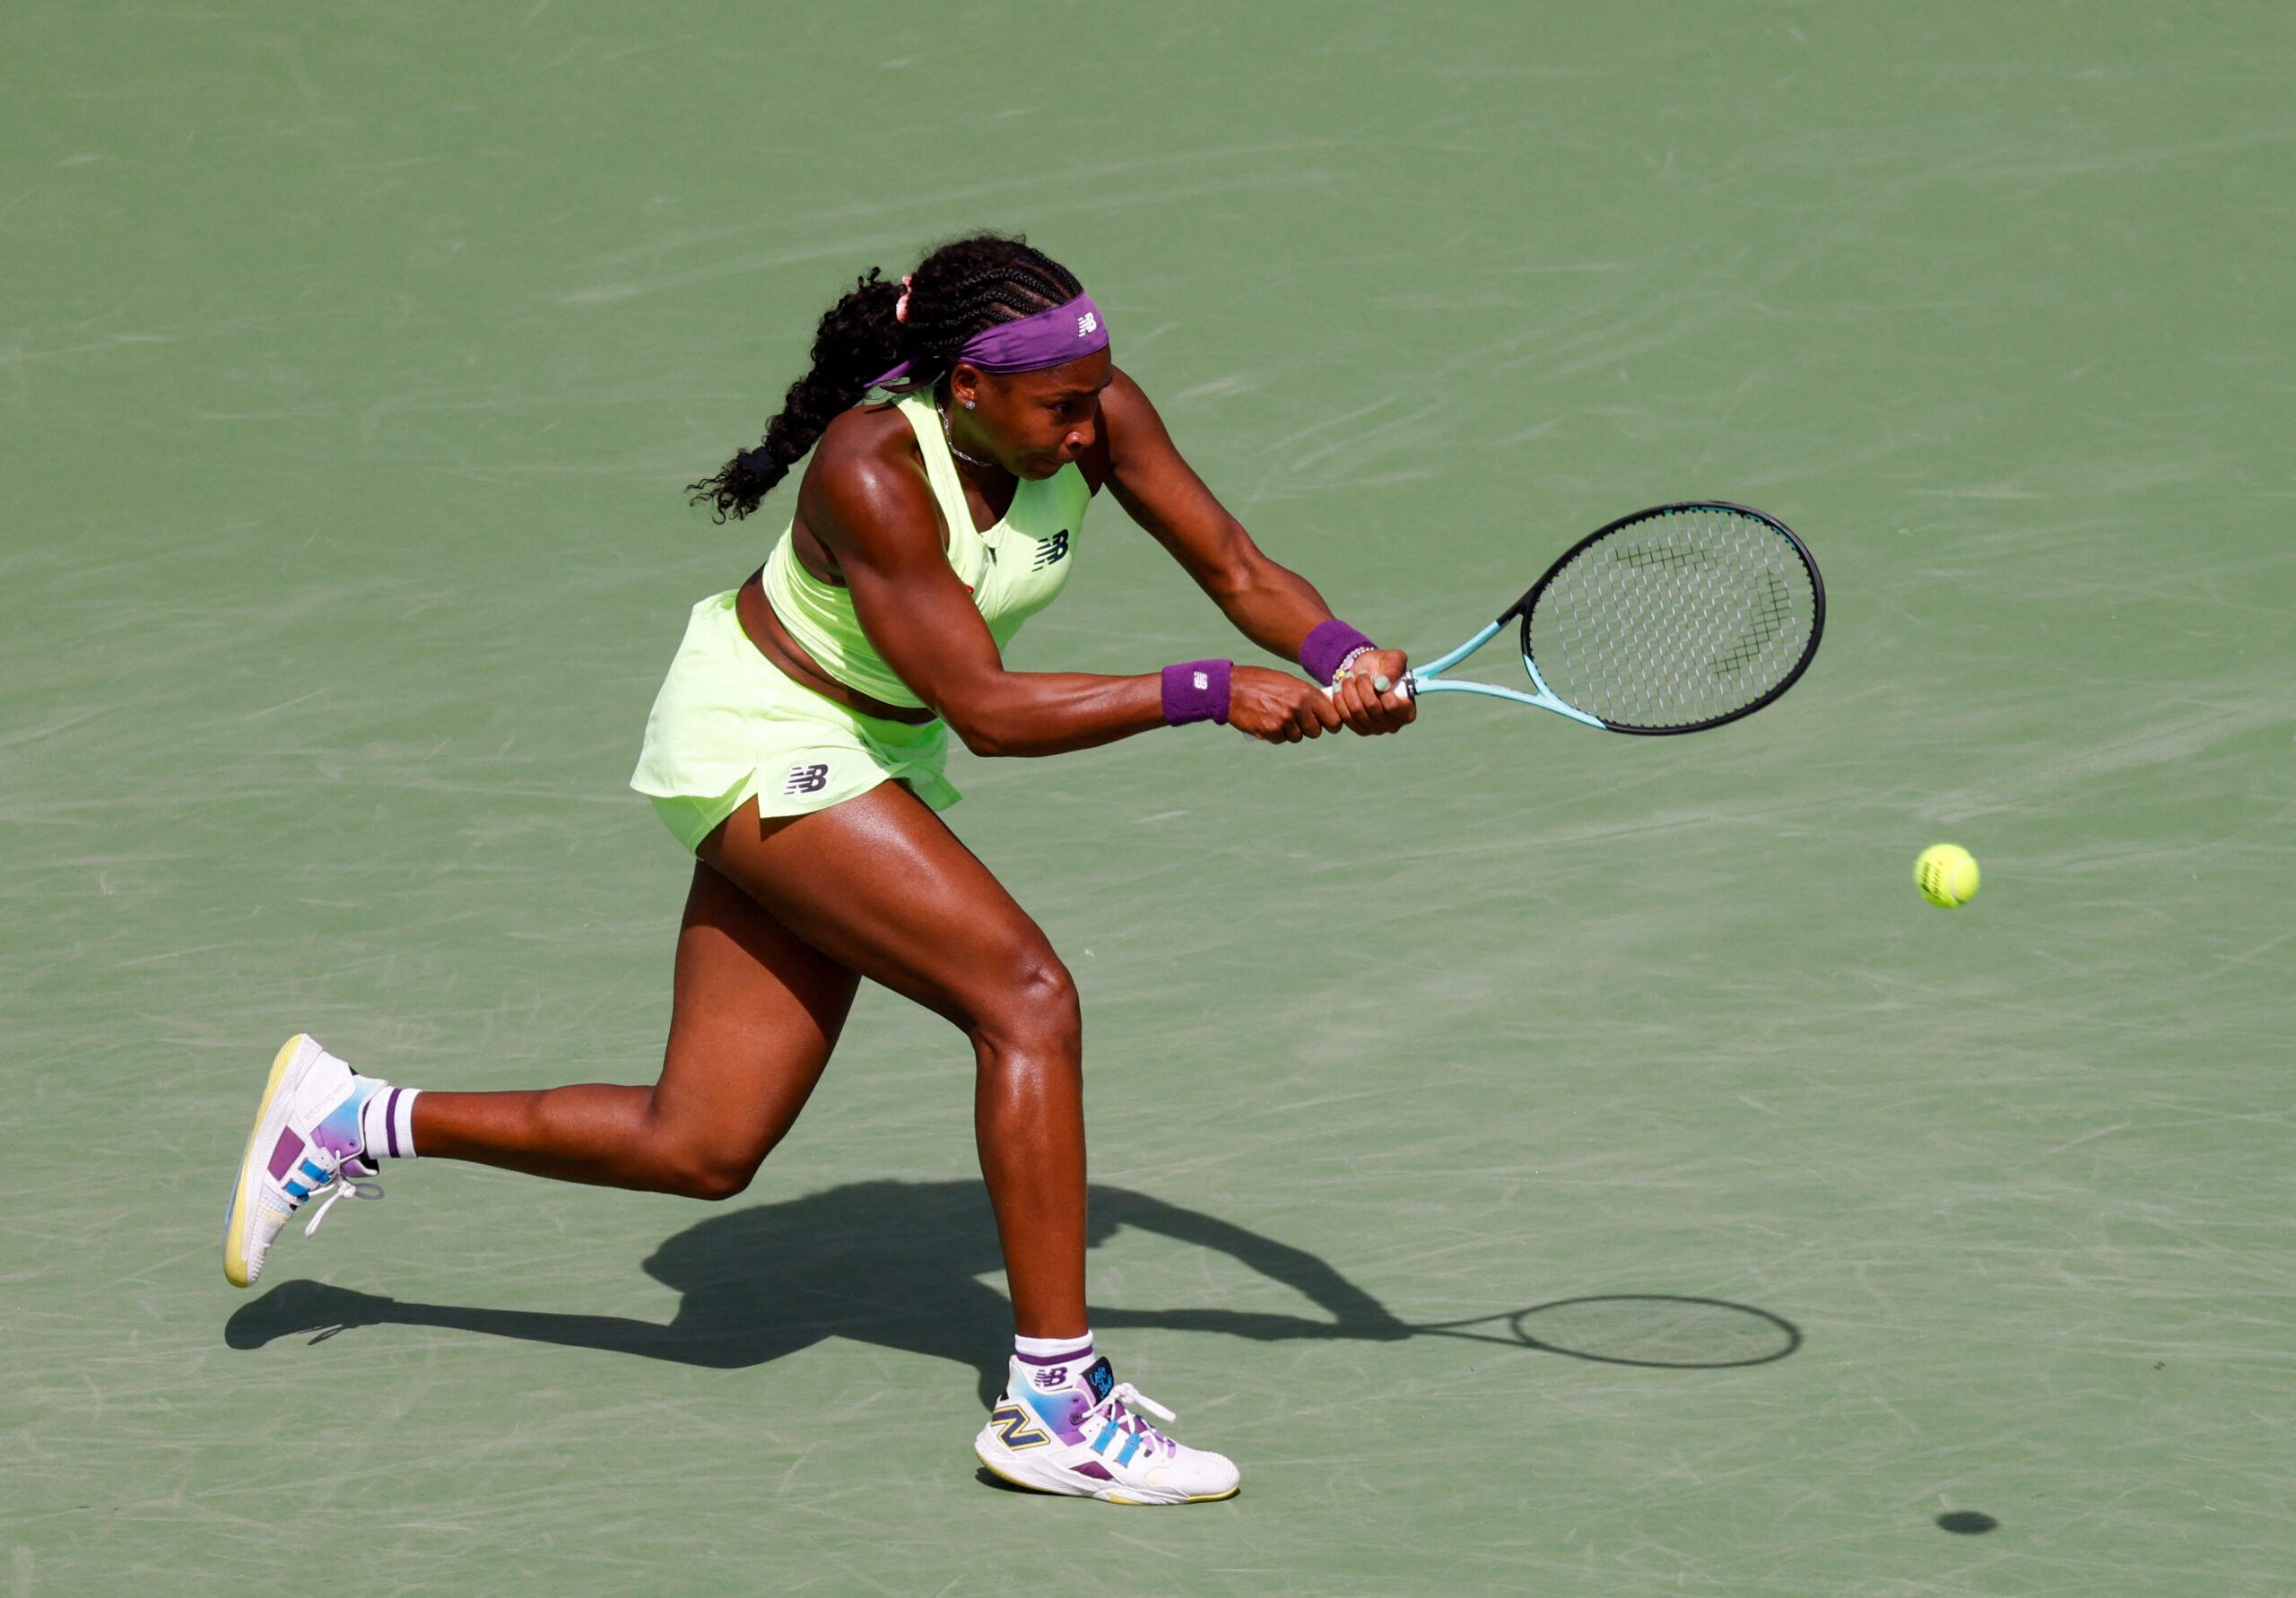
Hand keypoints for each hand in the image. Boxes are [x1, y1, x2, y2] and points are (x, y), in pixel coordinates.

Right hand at [1229, 665, 1345, 743]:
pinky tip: (1265, 721)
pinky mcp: (1271, 731)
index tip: (1328, 725)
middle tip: (1295, 721)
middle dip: (1307, 729)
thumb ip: (1306, 696)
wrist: (1232, 688)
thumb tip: (1325, 710)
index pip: (1333, 717)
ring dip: (1288, 732)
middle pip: (1315, 732)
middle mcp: (1298, 707)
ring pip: (1297, 737)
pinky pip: (1280, 740)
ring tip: (1275, 716)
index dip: (1331, 724)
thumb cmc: (1260, 683)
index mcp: (1306, 692)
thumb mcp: (1288, 682)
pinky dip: (1274, 735)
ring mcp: (1284, 720)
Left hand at [1330, 648, 1416, 735]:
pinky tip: (1340, 689)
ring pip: (1357, 711)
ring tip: (1350, 678)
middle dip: (1363, 686)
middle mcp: (1394, 725)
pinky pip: (1345, 717)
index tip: (1376, 677)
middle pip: (1372, 707)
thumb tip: (1382, 683)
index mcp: (1407, 711)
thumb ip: (1394, 668)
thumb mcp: (1394, 658)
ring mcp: (1376, 729)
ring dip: (1350, 690)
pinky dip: (1340, 700)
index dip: (1381, 690)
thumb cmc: (1384, 666)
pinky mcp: (1359, 729)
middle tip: (1361, 674)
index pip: (1392, 705)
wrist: (1365, 672)